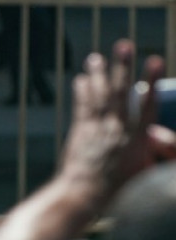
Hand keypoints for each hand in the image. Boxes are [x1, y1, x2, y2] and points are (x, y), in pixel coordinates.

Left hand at [59, 39, 166, 202]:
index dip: (152, 80)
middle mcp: (117, 129)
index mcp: (137, 139)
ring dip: (98, 74)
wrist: (86, 195)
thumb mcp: (146, 171)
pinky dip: (81, 91)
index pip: (147, 103)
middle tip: (124, 44)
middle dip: (123, 66)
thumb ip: (154, 150)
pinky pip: (82, 106)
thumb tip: (157, 134)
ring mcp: (98, 129)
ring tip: (96, 56)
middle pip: (121, 91)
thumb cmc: (121, 189)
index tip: (156, 60)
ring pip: (98, 95)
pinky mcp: (81, 131)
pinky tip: (81, 78)